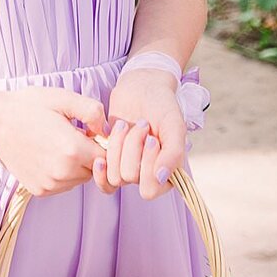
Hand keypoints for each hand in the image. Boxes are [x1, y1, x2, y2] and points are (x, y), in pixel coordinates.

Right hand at [0, 83, 107, 196]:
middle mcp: (63, 172)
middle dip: (90, 154)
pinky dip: (62, 173)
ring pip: (80, 179)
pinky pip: (63, 185)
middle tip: (72, 134)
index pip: (108, 157)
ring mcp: (50, 184)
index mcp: (72, 149)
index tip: (90, 131)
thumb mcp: (63, 98)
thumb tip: (109, 130)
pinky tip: (48, 154)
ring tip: (57, 143)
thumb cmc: (28, 106)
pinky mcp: (39, 190)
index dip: (103, 143)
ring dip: (76, 165)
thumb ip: (93, 110)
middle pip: (95, 169)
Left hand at [92, 68, 186, 199]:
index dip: (147, 164)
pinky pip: (103, 179)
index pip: (150, 189)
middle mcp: (149, 176)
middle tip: (141, 125)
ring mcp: (129, 169)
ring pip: (115, 175)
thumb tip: (161, 178)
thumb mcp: (175, 125)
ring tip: (126, 126)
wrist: (142, 87)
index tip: (152, 138)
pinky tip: (101, 153)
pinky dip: (101, 167)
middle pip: (130, 177)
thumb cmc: (162, 106)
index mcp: (169, 173)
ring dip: (118, 146)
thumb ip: (174, 153)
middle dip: (133, 147)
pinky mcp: (112, 162)